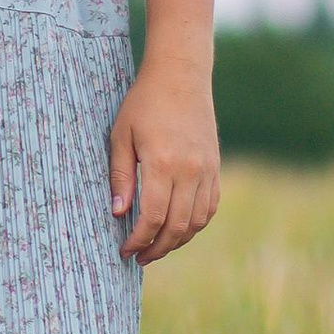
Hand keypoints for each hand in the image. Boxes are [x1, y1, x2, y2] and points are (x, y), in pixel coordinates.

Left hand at [109, 53, 219, 262]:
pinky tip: (178, 229)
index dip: (139, 240)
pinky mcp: (215, 166)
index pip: (153, 217)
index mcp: (163, 164)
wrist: (180, 76)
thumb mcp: (121, 136)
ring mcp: (207, 169)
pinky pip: (209, 206)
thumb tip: (118, 213)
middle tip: (138, 258)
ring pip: (196, 221)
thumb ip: (120, 176)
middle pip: (177, 226)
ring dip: (177, 241)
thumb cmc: (143, 103)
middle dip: (157, 248)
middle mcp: (190, 171)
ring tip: (156, 248)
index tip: (125, 250)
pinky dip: (195, 224)